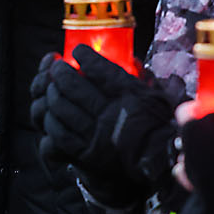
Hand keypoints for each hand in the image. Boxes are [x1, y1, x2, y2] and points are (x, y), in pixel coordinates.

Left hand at [29, 46, 175, 197]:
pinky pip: (59, 133)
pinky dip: (52, 120)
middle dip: (60, 71)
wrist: (161, 161)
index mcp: (127, 95)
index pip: (97, 68)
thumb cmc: (159, 123)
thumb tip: (129, 59)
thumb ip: (141, 75)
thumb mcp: (156, 93)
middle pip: (71, 84)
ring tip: (53, 88)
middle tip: (58, 68)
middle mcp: (109, 113)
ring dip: (52, 93)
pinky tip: (52, 113)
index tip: (78, 52)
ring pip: (61, 107)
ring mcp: (96, 135)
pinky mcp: (87, 153)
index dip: (82, 56)